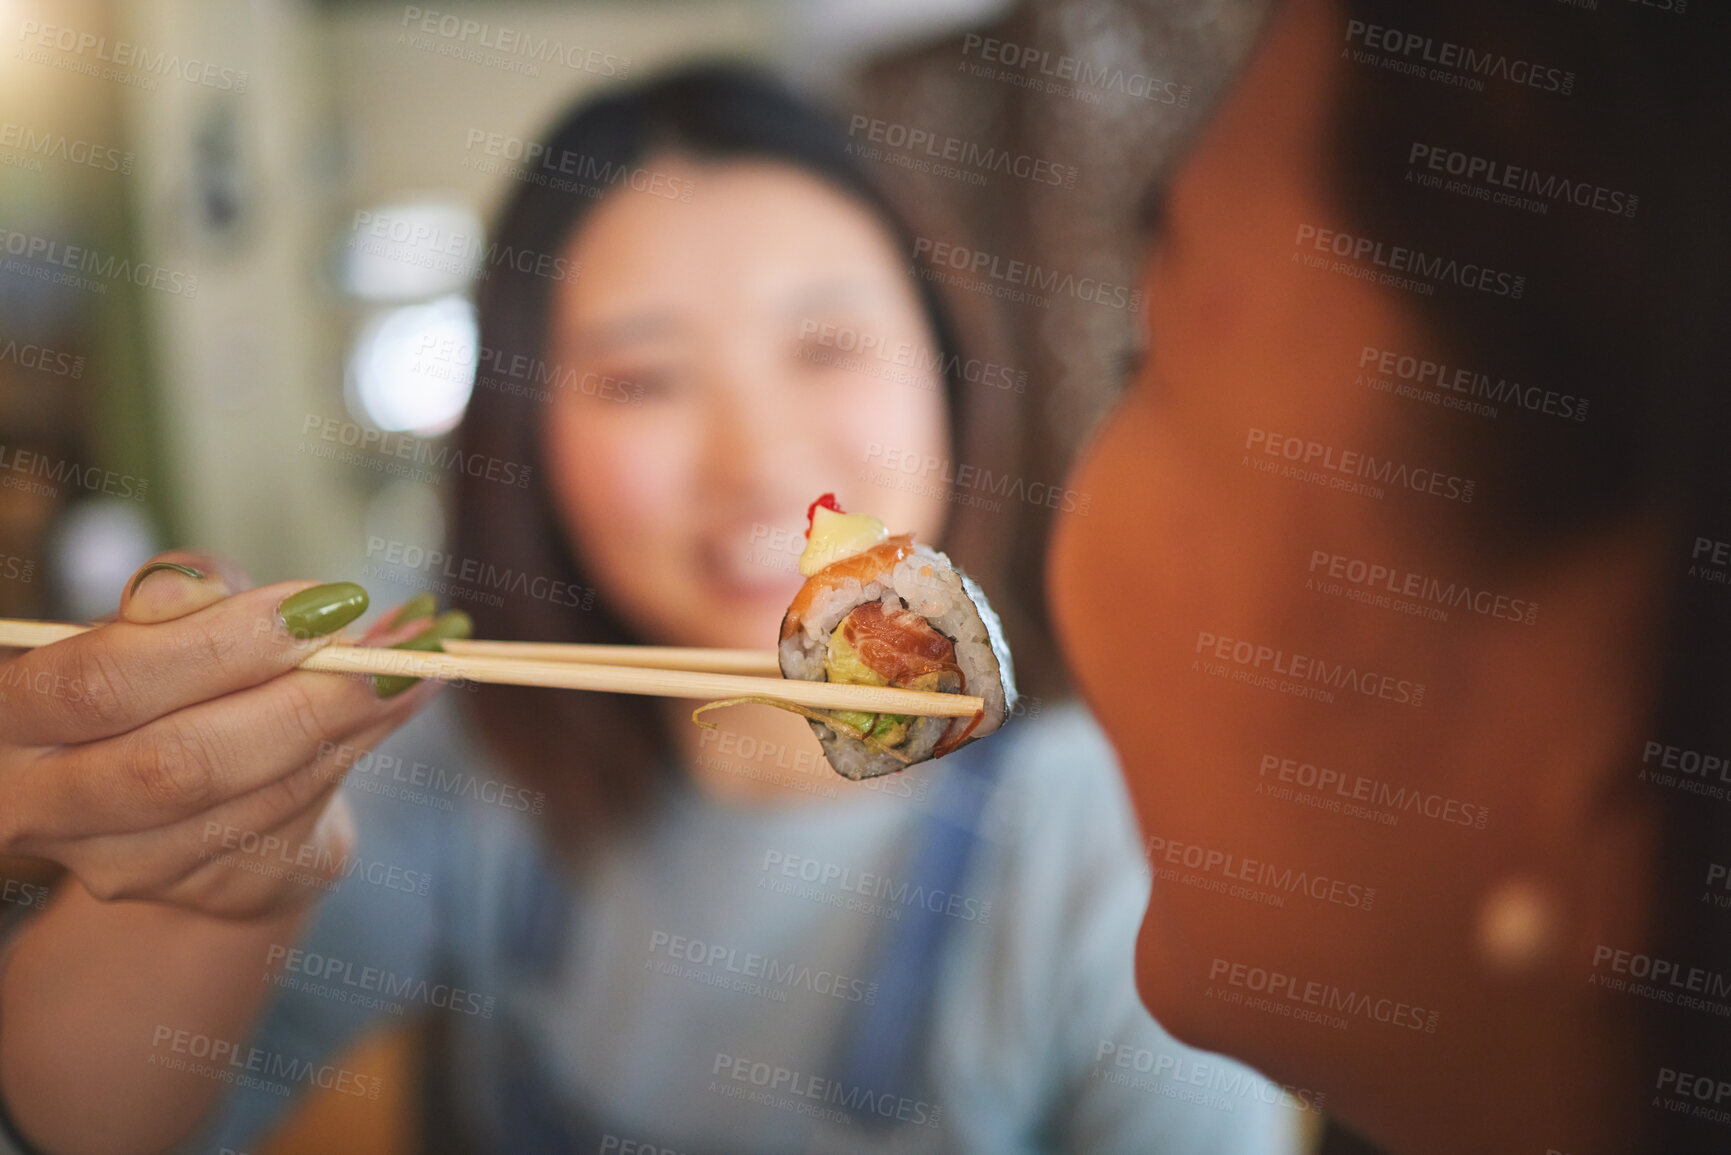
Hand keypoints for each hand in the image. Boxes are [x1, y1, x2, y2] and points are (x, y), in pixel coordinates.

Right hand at [0, 552, 444, 919]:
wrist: (194, 784)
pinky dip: (362, 747)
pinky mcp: (208, 889)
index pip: (98, 683)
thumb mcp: (170, 618)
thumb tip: (189, 589)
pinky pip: (297, 816)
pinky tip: (405, 697)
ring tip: (418, 661)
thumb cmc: (173, 676)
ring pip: (252, 795)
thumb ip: (183, 593)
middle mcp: (46, 808)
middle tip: (386, 647)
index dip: (214, 643)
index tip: (320, 602)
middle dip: (299, 697)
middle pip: (176, 762)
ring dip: (352, 721)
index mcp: (15, 721)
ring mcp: (123, 866)